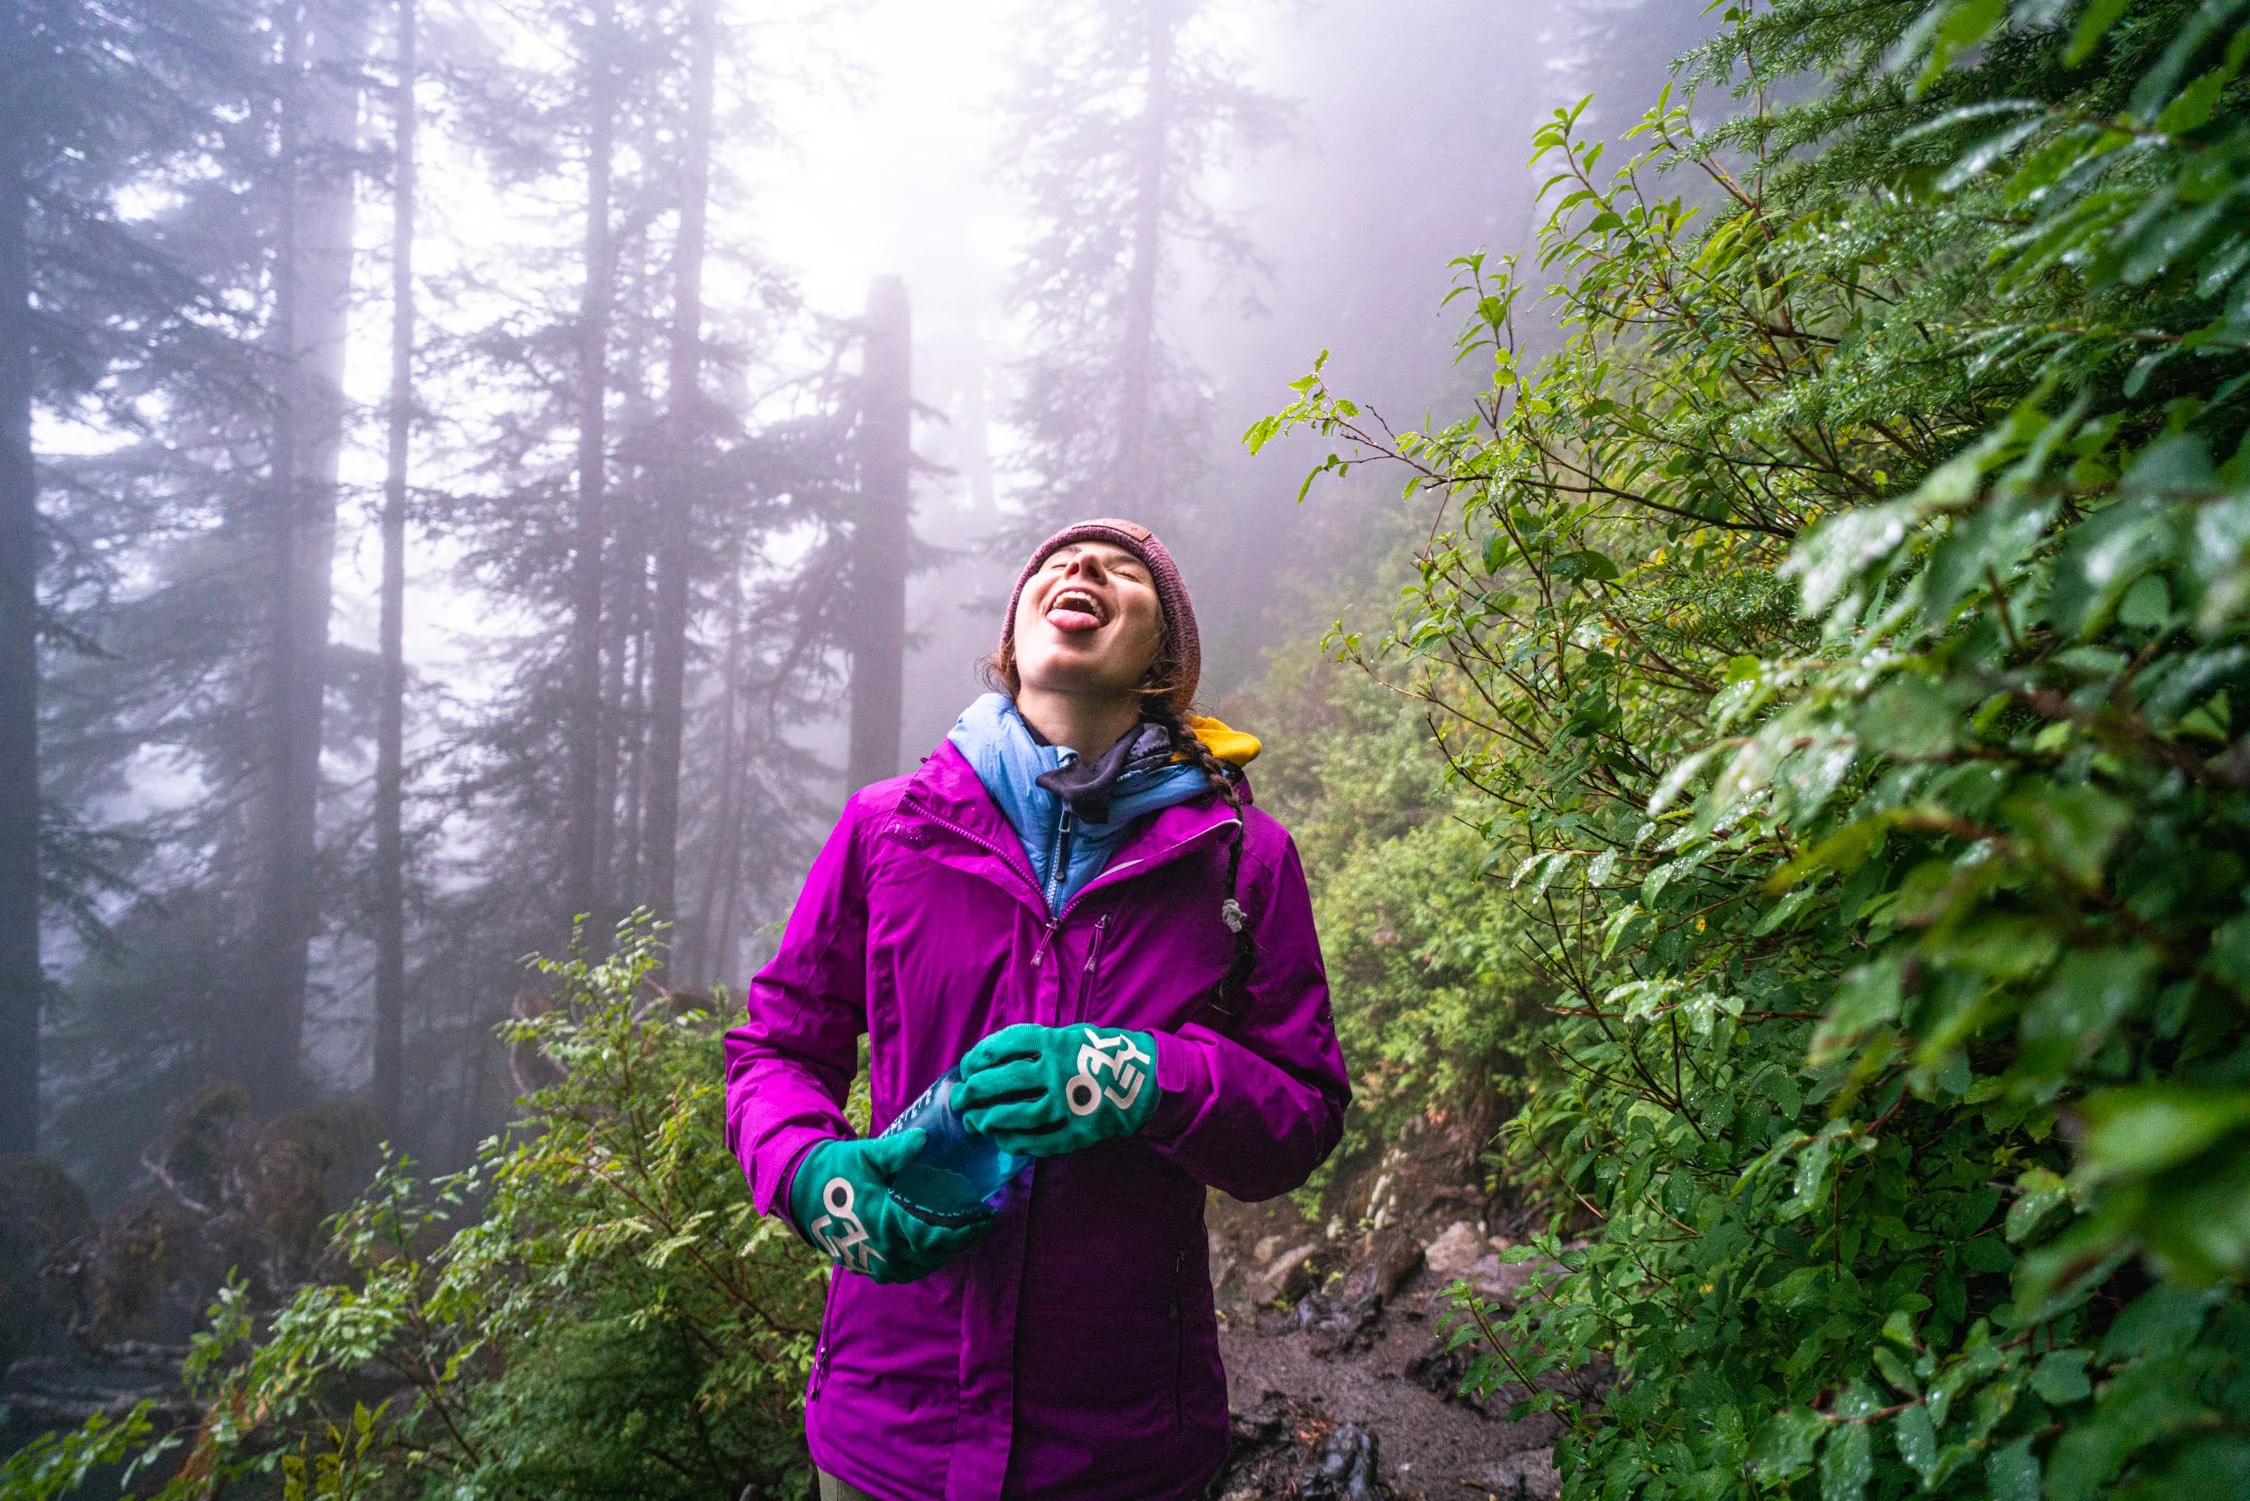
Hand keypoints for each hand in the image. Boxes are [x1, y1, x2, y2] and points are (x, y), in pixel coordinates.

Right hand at [787, 1131, 990, 1283]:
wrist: (801, 1192)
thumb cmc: (837, 1171)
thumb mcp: (867, 1156)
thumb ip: (898, 1151)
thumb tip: (924, 1139)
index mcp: (884, 1222)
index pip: (933, 1236)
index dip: (963, 1231)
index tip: (984, 1218)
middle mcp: (881, 1249)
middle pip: (932, 1255)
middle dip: (960, 1242)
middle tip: (979, 1225)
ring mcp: (872, 1262)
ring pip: (919, 1268)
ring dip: (943, 1255)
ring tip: (961, 1237)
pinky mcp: (865, 1267)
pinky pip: (902, 1273)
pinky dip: (923, 1263)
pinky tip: (933, 1249)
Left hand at [953, 1022, 1160, 1156]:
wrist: (1145, 1079)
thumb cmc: (1101, 1054)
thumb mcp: (1073, 1035)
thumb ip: (1038, 1044)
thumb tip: (992, 1060)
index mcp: (1057, 1042)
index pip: (1006, 1044)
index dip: (980, 1055)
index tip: (968, 1064)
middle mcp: (1060, 1071)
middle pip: (1004, 1081)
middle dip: (973, 1090)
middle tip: (960, 1097)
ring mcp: (1069, 1104)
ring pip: (1017, 1115)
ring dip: (989, 1119)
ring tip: (975, 1121)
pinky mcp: (1078, 1132)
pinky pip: (1038, 1142)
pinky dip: (1015, 1142)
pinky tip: (1002, 1139)